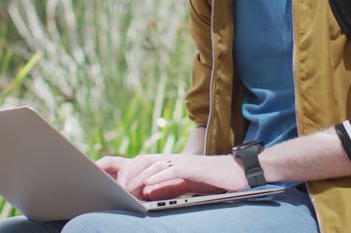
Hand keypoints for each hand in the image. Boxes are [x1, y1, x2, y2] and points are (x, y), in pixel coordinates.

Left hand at [97, 154, 248, 200]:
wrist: (237, 172)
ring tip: (128, 189)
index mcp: (170, 162)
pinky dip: (160, 178)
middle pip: (144, 160)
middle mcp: (174, 159)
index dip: (127, 169)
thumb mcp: (184, 185)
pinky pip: (173, 170)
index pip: (143, 161)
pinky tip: (150, 186)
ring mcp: (184, 161)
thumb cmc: (211, 179)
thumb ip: (166, 187)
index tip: (113, 182)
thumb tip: (146, 192)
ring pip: (155, 164)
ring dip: (140, 176)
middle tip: (118, 188)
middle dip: (129, 173)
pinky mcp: (194, 168)